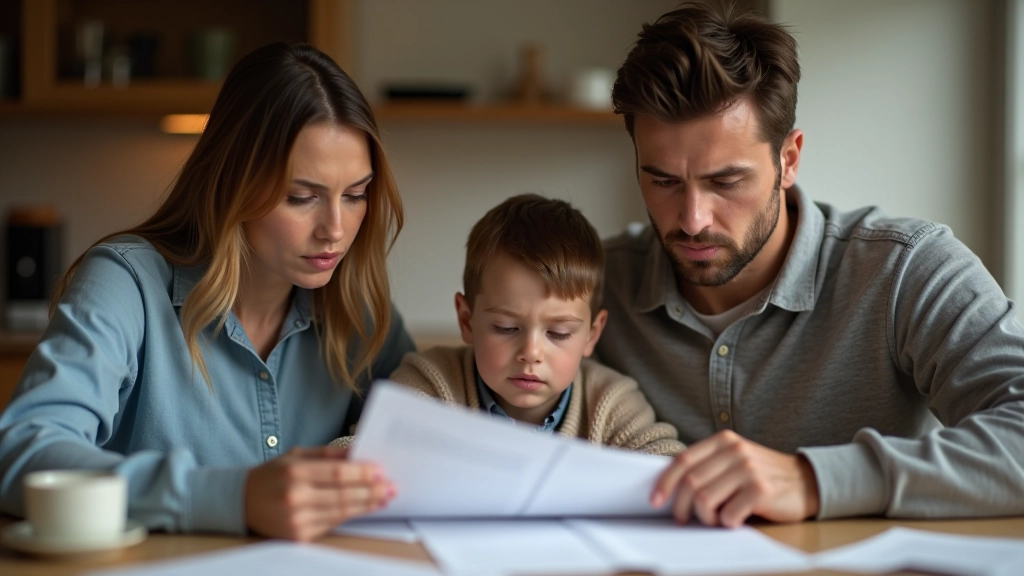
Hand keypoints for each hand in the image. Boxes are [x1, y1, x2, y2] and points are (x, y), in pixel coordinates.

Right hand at [244, 446, 395, 540]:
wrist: (241, 502)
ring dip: (366, 505)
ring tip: (384, 498)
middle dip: (371, 491)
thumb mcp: (296, 455)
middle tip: (391, 487)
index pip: (338, 473)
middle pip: (343, 494)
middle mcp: (295, 497)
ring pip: (341, 512)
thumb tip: (358, 450)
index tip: (381, 471)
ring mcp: (296, 520)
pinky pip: (331, 525)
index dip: (363, 473)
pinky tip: (364, 509)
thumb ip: (328, 454)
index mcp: (294, 472)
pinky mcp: (298, 537)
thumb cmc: (272, 475)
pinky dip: (350, 516)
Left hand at [651, 430, 818, 526]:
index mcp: (724, 441)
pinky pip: (728, 514)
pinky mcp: (761, 490)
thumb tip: (671, 486)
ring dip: (704, 517)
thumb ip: (709, 465)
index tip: (655, 500)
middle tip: (681, 519)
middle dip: (680, 506)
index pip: (684, 460)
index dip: (665, 482)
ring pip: (705, 499)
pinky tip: (734, 521)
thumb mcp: (735, 460)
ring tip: (712, 520)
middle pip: (691, 482)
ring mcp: (749, 470)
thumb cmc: (763, 475)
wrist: (807, 481)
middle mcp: (735, 451)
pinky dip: (725, 523)